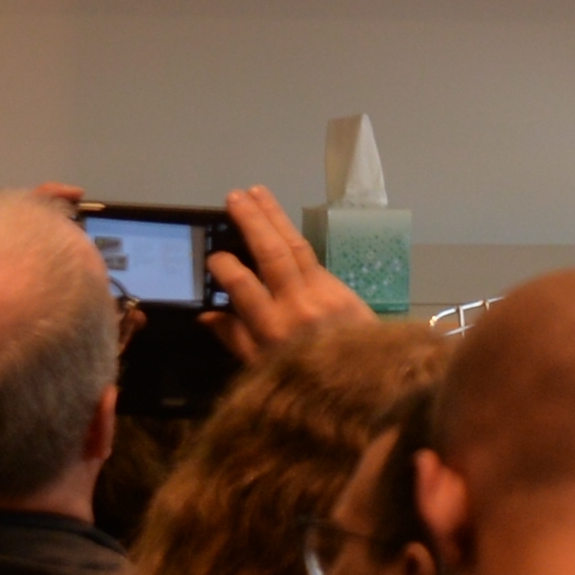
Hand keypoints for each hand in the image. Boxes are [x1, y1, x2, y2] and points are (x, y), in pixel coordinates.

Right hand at [206, 183, 378, 362]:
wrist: (368, 381)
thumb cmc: (307, 378)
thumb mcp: (263, 367)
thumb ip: (235, 338)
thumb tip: (206, 315)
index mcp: (273, 329)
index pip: (242, 285)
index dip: (225, 266)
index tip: (213, 255)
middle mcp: (299, 305)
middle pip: (272, 254)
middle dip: (252, 221)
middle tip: (233, 197)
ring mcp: (324, 293)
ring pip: (295, 246)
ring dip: (274, 216)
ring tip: (255, 193)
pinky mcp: (342, 287)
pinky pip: (313, 256)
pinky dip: (294, 236)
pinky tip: (280, 222)